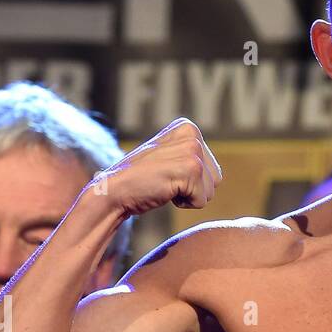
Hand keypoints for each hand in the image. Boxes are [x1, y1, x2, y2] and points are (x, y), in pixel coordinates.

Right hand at [88, 118, 221, 220]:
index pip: (212, 170)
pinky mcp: (191, 169)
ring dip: (188, 196)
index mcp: (188, 128)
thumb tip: (216, 174)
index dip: (191, 181)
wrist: (116, 189)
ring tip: (165, 184)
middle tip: (166, 180)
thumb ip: (190, 157)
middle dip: (193, 189)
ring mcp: (193, 150)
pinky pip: (201, 201)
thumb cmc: (141, 179)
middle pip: (216, 180)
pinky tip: (165, 191)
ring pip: (210, 192)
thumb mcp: (169, 158)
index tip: (167, 173)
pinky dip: (184, 204)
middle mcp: (192, 134)